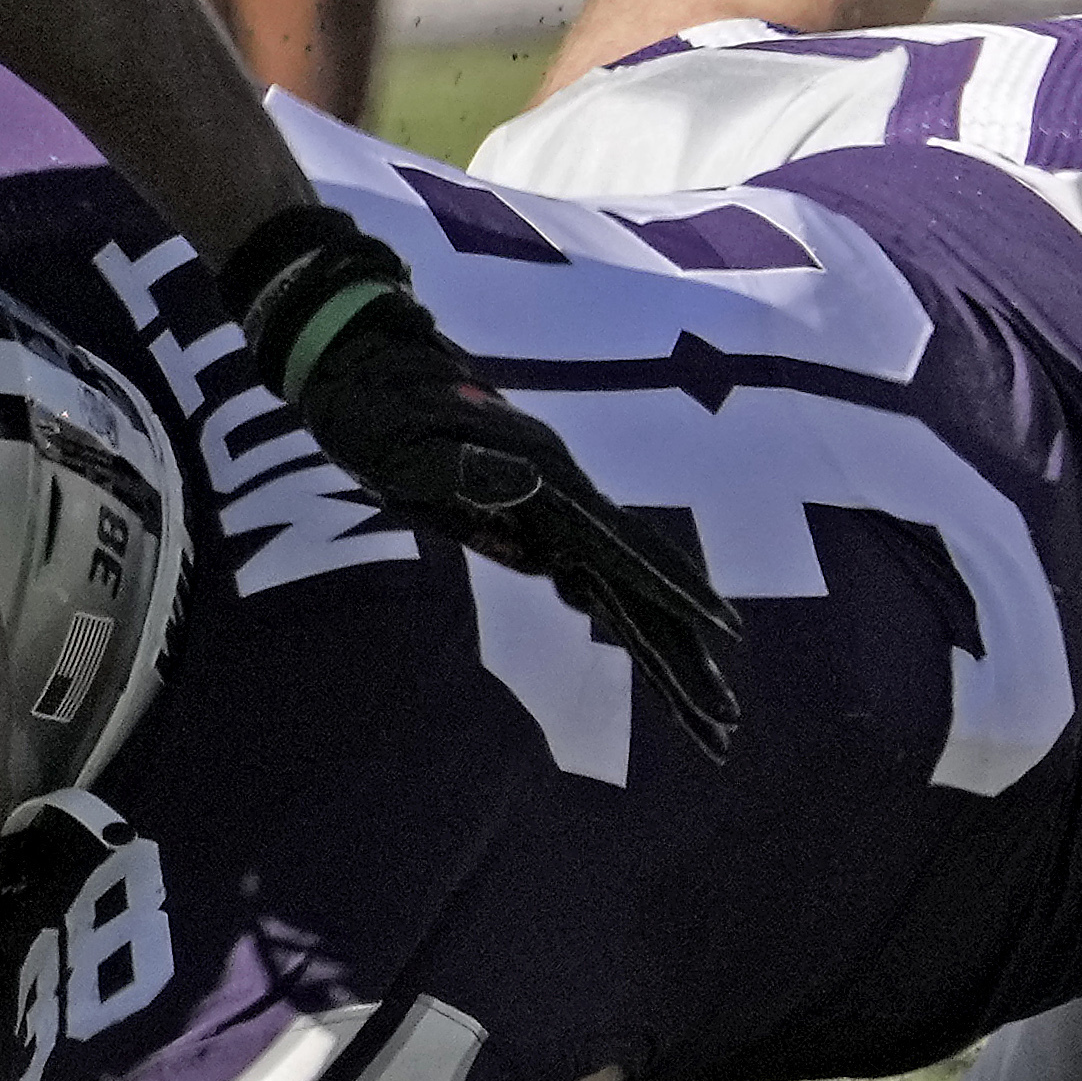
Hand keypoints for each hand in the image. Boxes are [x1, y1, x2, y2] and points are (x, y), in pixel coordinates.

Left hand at [221, 204, 741, 757]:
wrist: (358, 359)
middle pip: (639, 580)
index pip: (623, 554)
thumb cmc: (371, 407)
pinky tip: (637, 640)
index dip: (672, 597)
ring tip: (703, 704)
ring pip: (622, 581)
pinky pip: (590, 571)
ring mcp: (551, 500)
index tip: (721, 638)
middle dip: (684, 650)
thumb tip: (531, 485)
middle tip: (723, 722)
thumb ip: (464, 469)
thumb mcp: (401, 444)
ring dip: (664, 640)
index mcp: (542, 481)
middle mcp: (562, 492)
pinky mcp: (530, 507)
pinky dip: (624, 612)